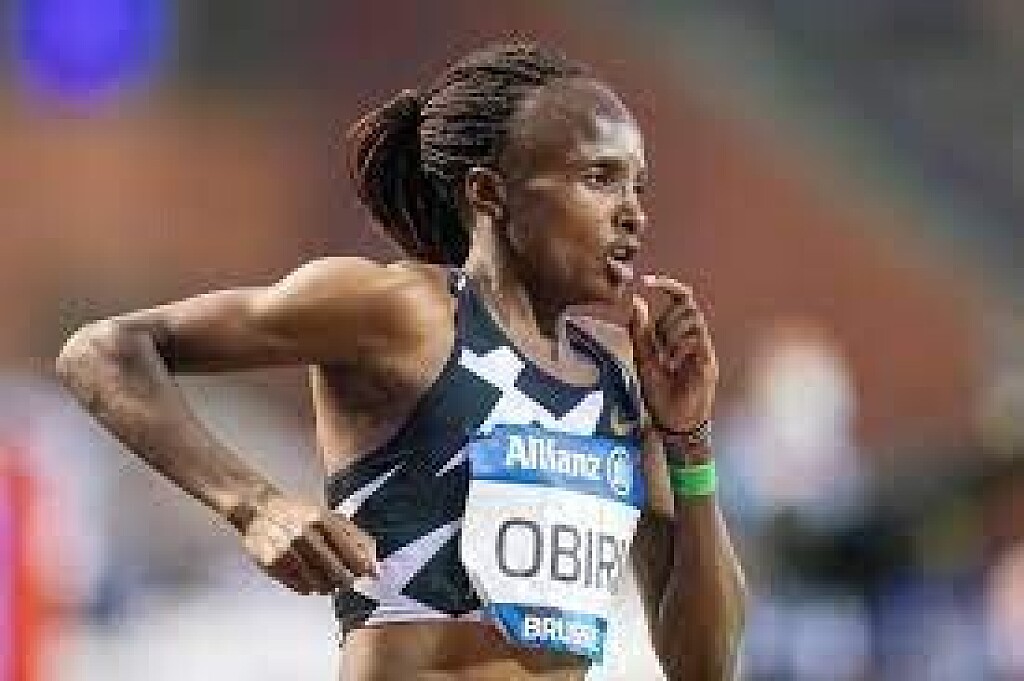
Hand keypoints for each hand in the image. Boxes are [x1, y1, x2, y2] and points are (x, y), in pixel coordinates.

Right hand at [236, 493, 377, 594]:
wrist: (257, 507)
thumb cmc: (299, 512)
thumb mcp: (326, 514)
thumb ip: (352, 535)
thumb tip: (375, 562)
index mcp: (320, 518)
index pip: (349, 548)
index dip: (363, 565)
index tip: (372, 574)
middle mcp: (303, 534)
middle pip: (335, 570)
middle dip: (347, 580)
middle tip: (350, 581)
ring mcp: (286, 550)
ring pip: (318, 582)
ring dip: (329, 586)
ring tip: (331, 582)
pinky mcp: (271, 564)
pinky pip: (298, 586)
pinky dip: (309, 588)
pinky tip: (311, 582)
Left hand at [628, 275, 717, 434]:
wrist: (672, 422)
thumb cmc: (660, 391)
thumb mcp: (643, 356)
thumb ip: (640, 330)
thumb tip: (635, 299)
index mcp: (680, 333)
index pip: (681, 298)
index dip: (667, 285)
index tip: (646, 280)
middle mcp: (696, 338)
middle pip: (687, 306)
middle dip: (666, 322)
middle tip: (658, 345)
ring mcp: (704, 350)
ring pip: (694, 320)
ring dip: (673, 333)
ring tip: (667, 356)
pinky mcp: (709, 364)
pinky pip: (698, 341)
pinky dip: (682, 347)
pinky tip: (674, 363)